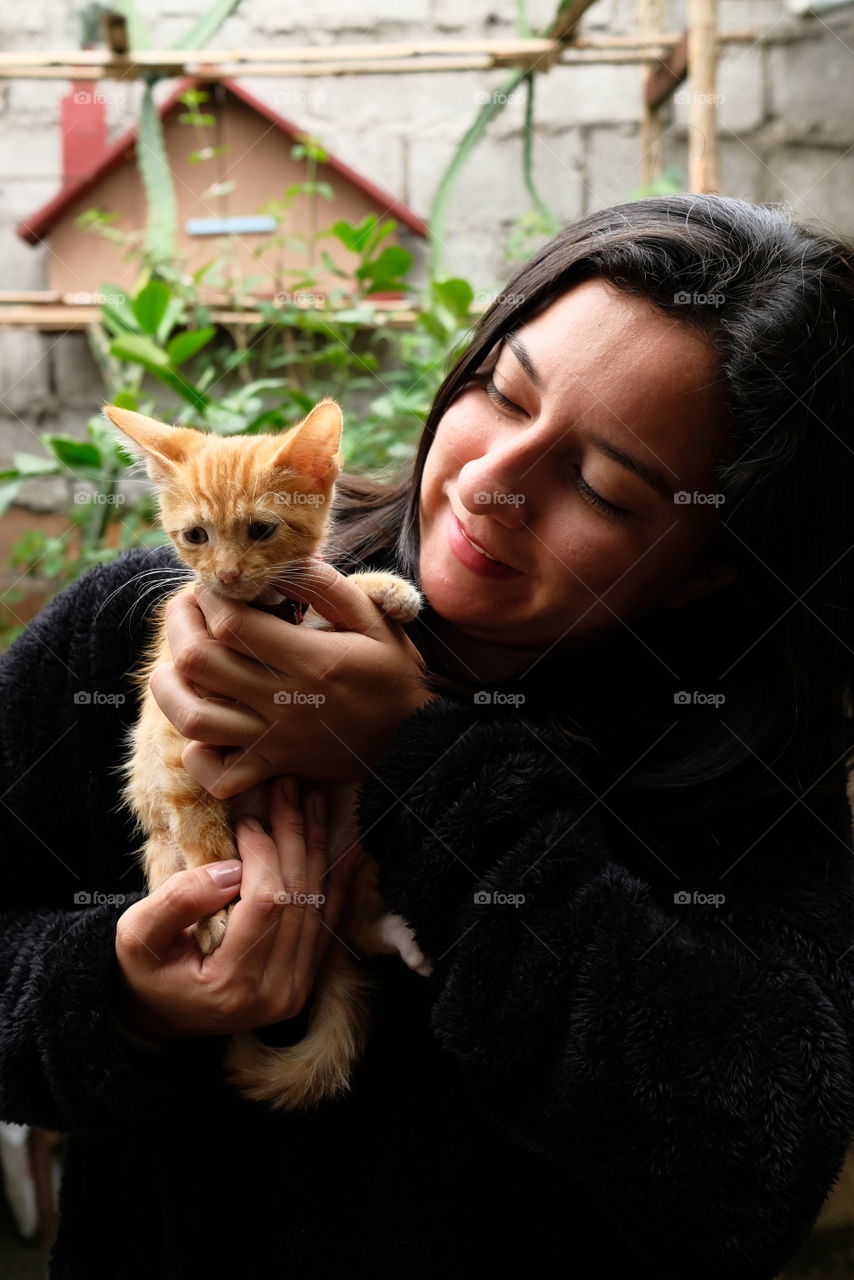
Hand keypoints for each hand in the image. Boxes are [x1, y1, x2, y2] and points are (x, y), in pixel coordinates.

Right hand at [113, 776, 364, 1042]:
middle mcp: (275, 993)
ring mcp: (295, 991)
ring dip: (317, 851)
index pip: (266, 902)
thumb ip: (179, 901)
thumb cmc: (144, 971)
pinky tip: (351, 851)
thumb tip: (233, 868)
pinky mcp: (304, 982)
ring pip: (317, 907)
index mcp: (232, 984)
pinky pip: (328, 926)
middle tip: (289, 790)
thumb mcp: (137, 935)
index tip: (248, 821)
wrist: (160, 1016)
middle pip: (298, 900)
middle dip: (295, 838)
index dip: (264, 854)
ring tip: (314, 804)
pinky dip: (338, 885)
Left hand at [149, 560, 435, 797]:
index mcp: (311, 660)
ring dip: (170, 688)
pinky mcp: (275, 768)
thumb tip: (280, 561)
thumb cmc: (395, 675)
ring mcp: (276, 741)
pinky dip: (199, 758)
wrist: (419, 740)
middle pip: (200, 663)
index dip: (208, 598)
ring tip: (173, 664)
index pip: (231, 623)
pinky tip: (202, 733)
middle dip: (178, 625)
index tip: (211, 585)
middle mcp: (286, 702)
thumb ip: (327, 586)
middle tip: (185, 608)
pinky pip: (220, 777)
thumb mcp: (375, 619)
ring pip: (195, 721)